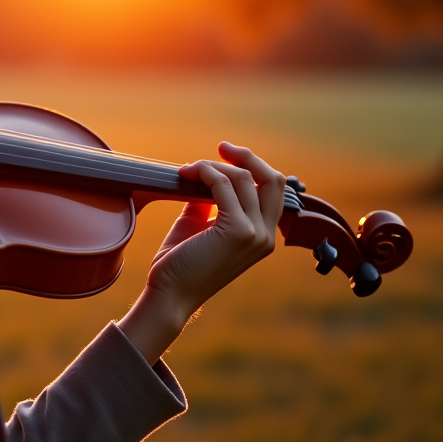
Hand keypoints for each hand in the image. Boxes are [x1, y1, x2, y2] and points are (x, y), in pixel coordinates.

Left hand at [117, 142, 285, 363]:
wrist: (169, 294)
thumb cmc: (180, 263)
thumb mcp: (197, 224)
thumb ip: (208, 200)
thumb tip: (205, 175)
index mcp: (262, 235)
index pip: (272, 190)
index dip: (252, 167)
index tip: (225, 155)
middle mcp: (266, 235)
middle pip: (272, 179)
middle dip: (247, 157)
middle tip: (221, 147)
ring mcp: (255, 234)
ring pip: (244, 179)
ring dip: (212, 166)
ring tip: (187, 170)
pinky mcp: (238, 231)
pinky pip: (224, 186)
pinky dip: (205, 172)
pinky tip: (186, 174)